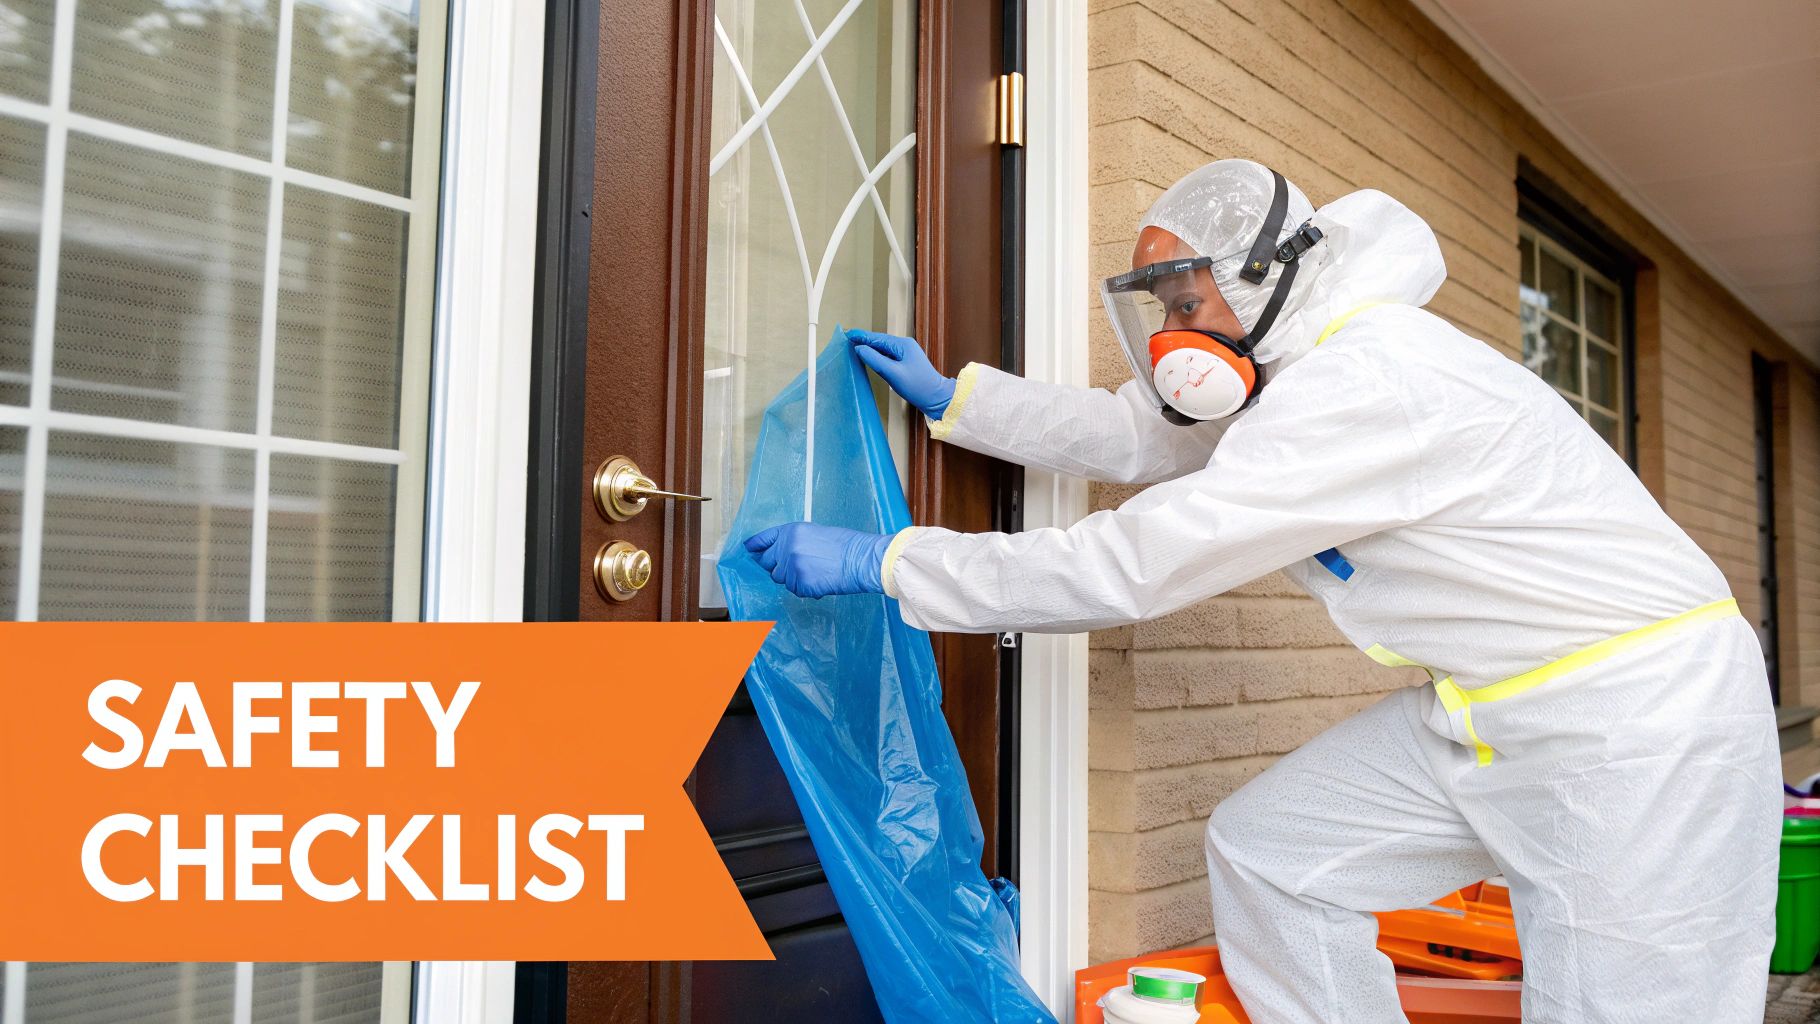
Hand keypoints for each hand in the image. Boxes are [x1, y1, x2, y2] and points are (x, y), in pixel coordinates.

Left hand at [744, 523, 893, 598]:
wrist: (860, 559)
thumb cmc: (844, 545)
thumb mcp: (814, 533)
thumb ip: (793, 542)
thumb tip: (779, 554)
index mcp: (790, 532)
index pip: (764, 540)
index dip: (755, 546)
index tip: (749, 549)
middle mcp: (786, 548)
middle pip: (769, 563)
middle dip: (778, 566)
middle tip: (796, 566)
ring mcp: (792, 568)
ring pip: (782, 579)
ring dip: (793, 578)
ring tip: (815, 571)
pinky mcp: (800, 584)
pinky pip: (795, 590)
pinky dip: (805, 588)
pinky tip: (820, 581)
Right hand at [847, 328, 955, 418]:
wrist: (936, 398)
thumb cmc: (918, 386)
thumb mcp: (893, 373)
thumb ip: (875, 360)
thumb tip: (860, 349)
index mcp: (902, 345)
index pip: (877, 338)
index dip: (861, 336)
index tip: (847, 333)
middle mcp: (904, 346)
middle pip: (879, 342)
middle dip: (863, 341)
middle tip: (847, 340)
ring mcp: (906, 354)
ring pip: (882, 349)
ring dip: (869, 349)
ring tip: (853, 347)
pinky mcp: (905, 363)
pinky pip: (887, 357)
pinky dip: (876, 357)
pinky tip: (869, 359)